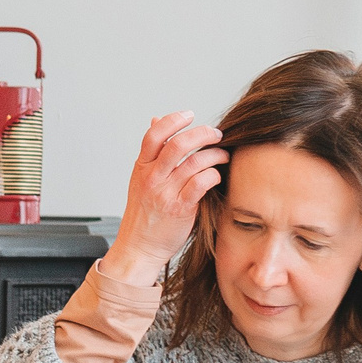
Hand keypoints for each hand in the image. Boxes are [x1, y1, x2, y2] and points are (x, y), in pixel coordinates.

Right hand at [98, 112, 227, 285]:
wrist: (139, 247)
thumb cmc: (143, 214)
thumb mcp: (141, 178)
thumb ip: (152, 151)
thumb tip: (156, 120)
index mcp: (141, 167)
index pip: (155, 135)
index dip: (173, 120)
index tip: (190, 115)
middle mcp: (152, 178)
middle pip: (178, 144)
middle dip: (203, 134)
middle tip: (216, 134)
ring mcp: (165, 193)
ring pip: (194, 162)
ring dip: (215, 154)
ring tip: (223, 155)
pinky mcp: (180, 208)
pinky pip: (201, 183)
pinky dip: (213, 174)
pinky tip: (216, 175)